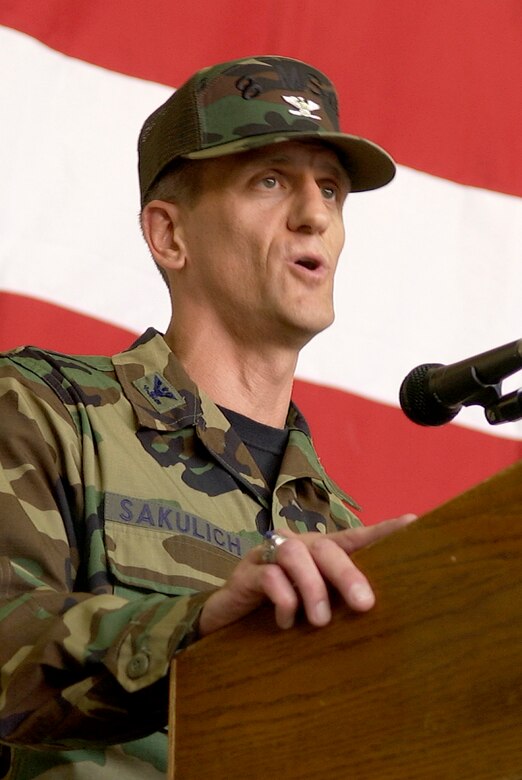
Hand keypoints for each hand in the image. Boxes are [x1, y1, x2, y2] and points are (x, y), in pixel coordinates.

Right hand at [198, 514, 415, 636]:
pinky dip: (282, 598)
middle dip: (347, 573)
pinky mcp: (244, 573)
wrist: (226, 622)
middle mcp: (297, 546)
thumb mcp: (314, 609)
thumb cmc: (278, 613)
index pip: (354, 538)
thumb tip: (375, 613)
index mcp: (319, 553)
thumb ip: (339, 604)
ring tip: (319, 622)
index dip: (382, 531)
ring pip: (295, 554)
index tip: (413, 523)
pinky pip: (267, 576)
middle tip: (365, 604)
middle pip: (326, 546)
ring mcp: (268, 556)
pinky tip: (286, 622)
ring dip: (312, 587)